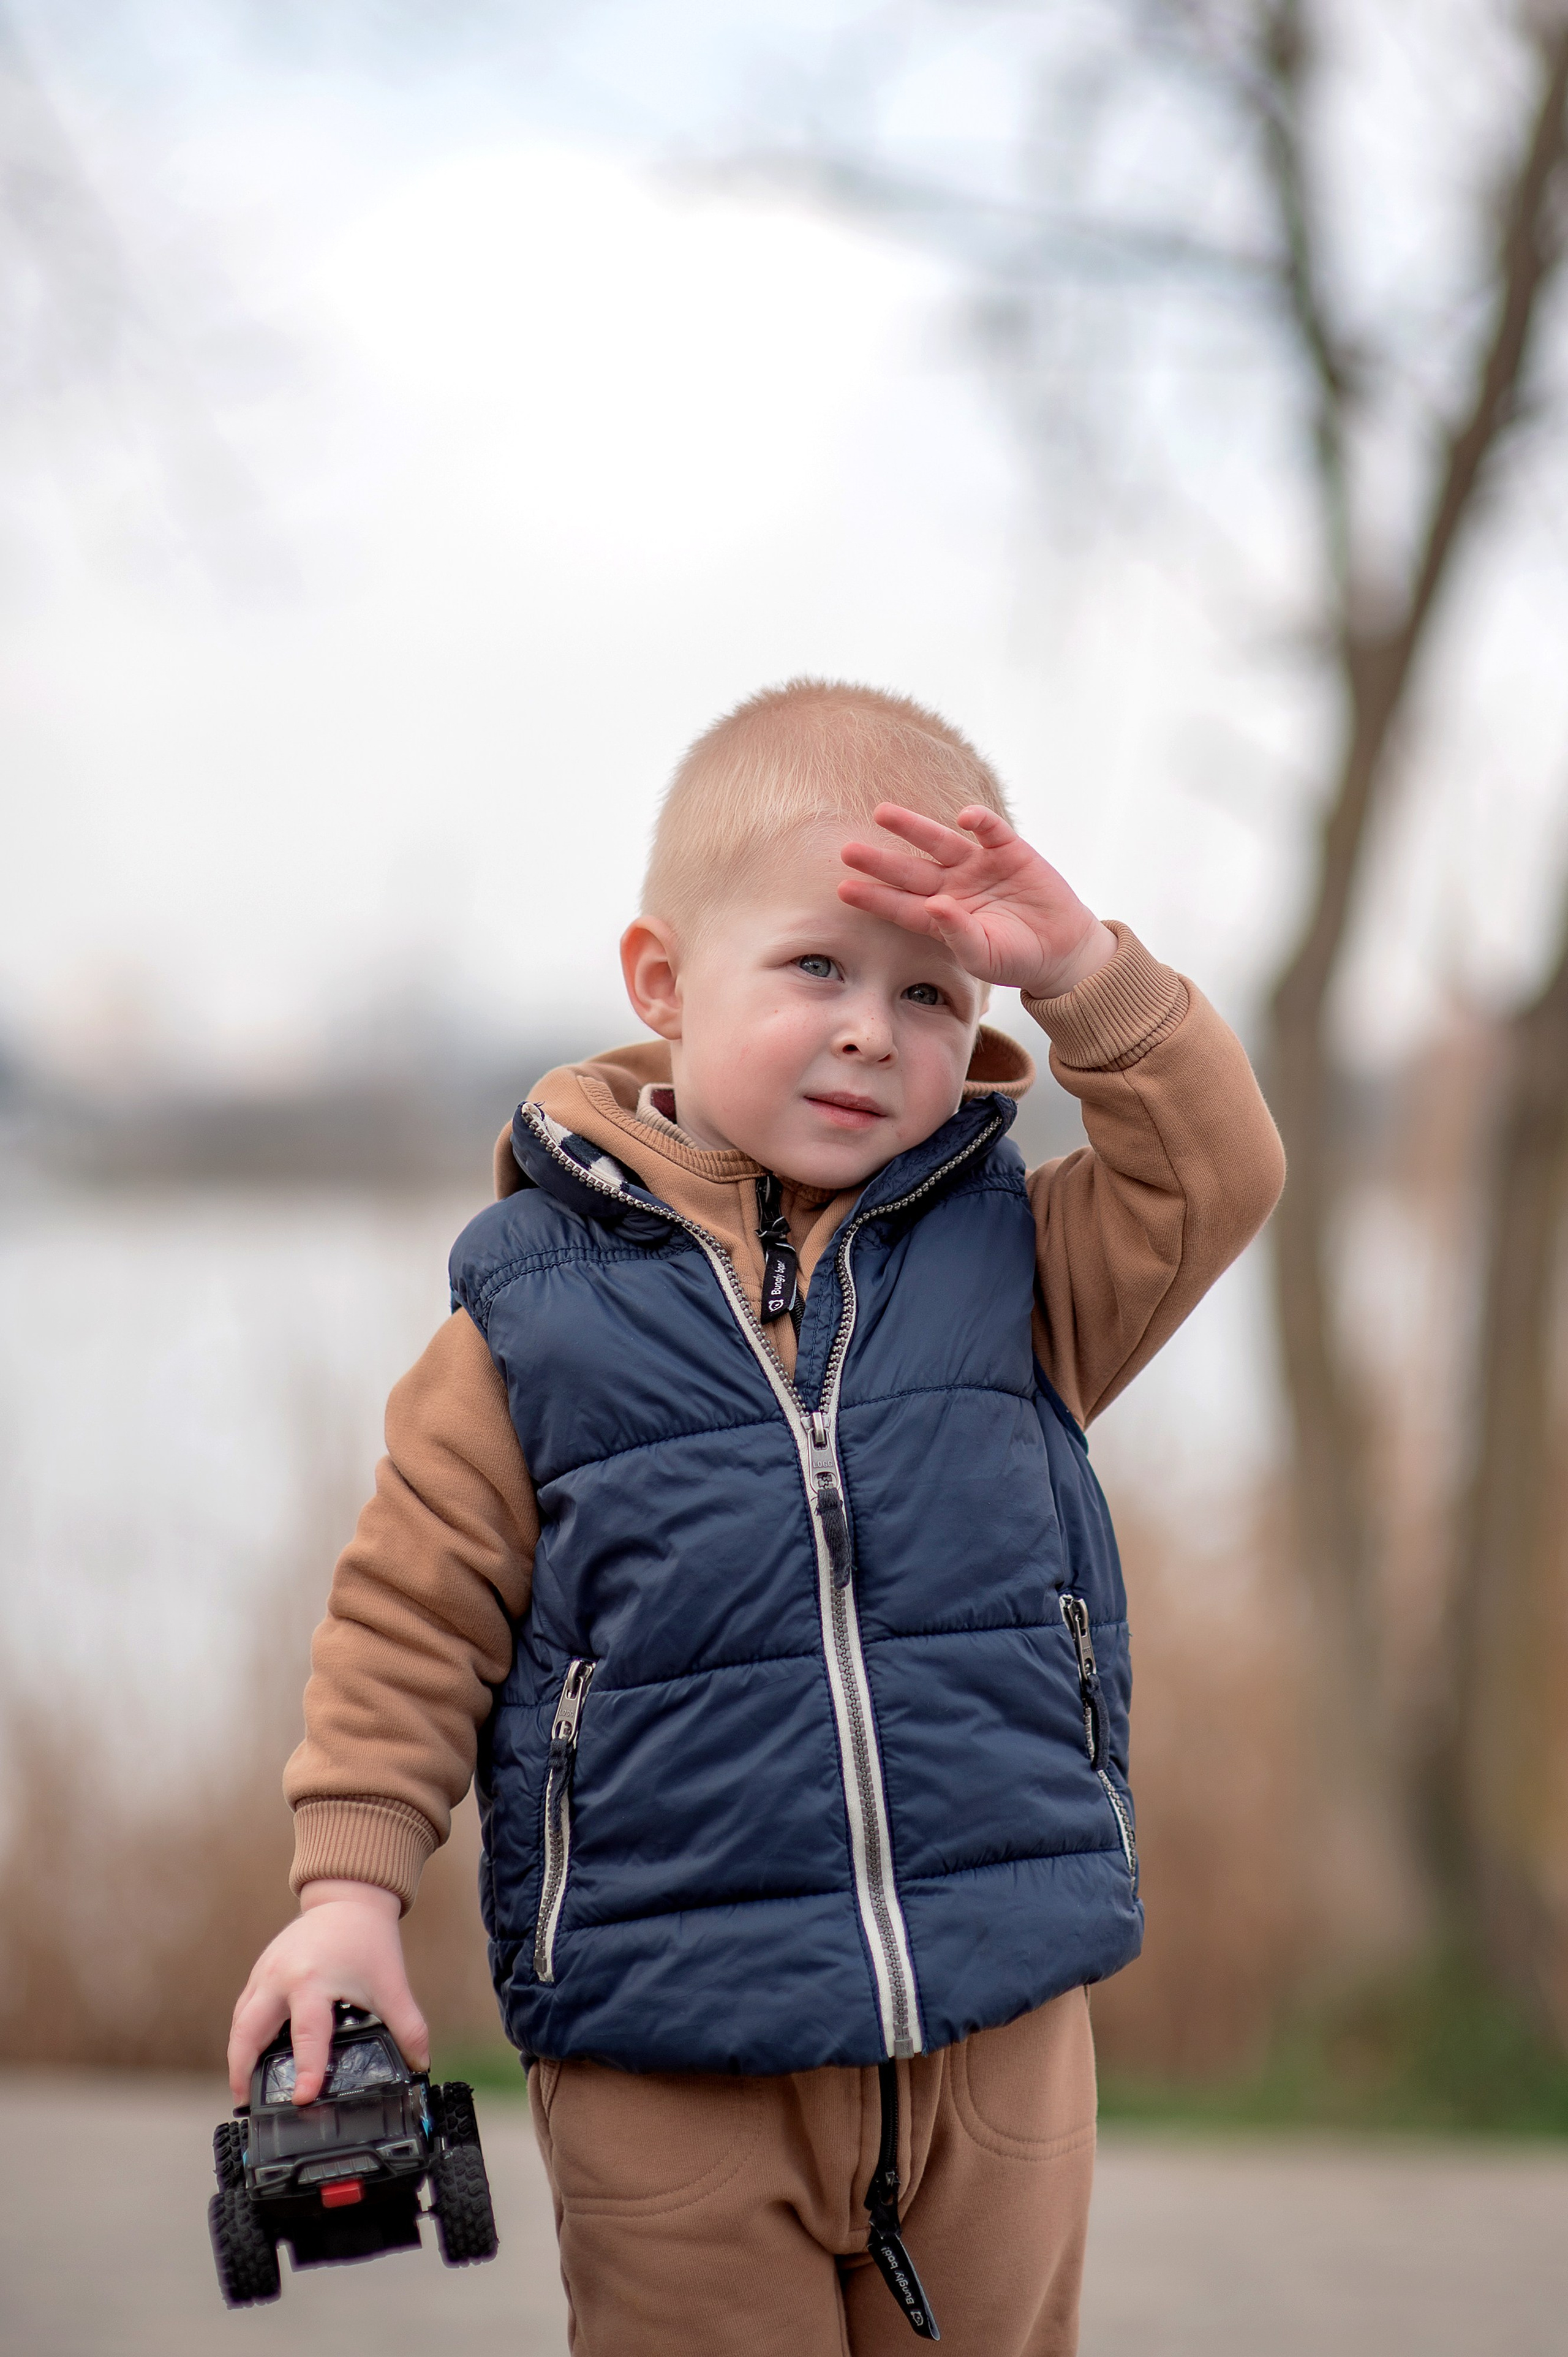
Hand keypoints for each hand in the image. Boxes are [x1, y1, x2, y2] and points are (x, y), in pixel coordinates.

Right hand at [227, 1880, 428, 2105]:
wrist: (349, 1897)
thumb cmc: (367, 1939)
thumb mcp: (391, 1984)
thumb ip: (409, 2027)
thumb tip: (421, 2064)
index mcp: (312, 1981)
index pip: (306, 2035)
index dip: (306, 2070)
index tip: (302, 2099)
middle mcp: (280, 1978)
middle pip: (248, 2031)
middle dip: (242, 2071)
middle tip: (247, 2104)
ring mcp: (265, 1972)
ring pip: (239, 2022)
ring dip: (237, 2055)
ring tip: (243, 2089)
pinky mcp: (261, 1970)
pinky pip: (243, 2009)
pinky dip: (242, 2035)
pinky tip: (249, 2055)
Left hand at [838, 804, 1116, 999]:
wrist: (1061, 950)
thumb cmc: (1015, 958)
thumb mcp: (984, 956)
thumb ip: (957, 934)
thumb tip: (934, 905)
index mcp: (941, 916)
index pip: (900, 905)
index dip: (874, 897)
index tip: (844, 889)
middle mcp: (953, 886)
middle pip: (911, 870)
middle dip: (881, 861)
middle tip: (848, 850)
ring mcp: (979, 866)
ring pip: (941, 842)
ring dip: (913, 828)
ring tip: (884, 813)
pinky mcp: (1010, 851)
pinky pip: (991, 831)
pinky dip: (980, 822)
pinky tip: (964, 816)